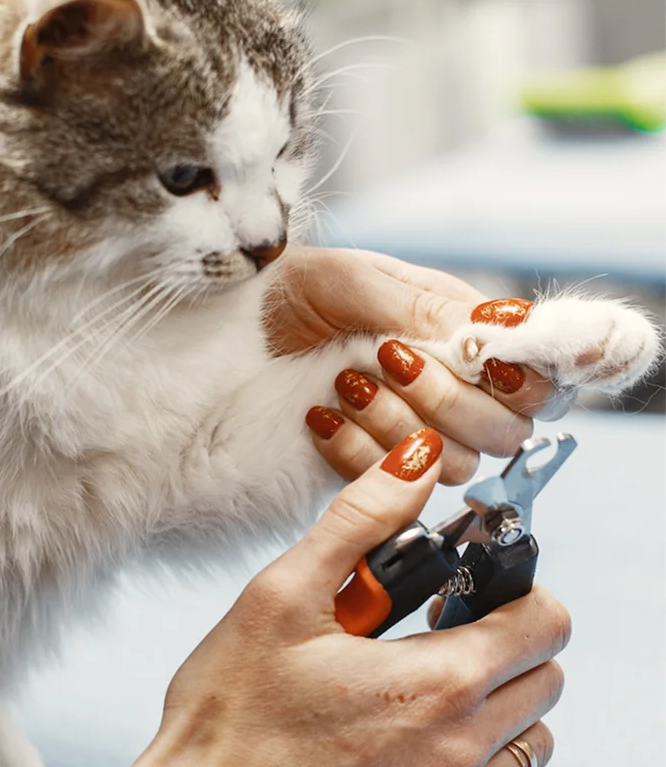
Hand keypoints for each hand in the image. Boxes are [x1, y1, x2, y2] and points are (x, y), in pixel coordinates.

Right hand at [0, 433, 568, 766]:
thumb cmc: (230, 717)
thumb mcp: (281, 596)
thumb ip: (359, 521)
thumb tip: (413, 462)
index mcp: (438, 683)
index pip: (545, 622)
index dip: (515, 587)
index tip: (468, 584)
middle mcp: (460, 751)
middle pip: (547, 679)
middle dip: (506, 640)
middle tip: (433, 626)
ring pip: (527, 739)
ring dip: (494, 700)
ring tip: (415, 681)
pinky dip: (461, 753)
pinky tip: (389, 736)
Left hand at [267, 247, 566, 483]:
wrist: (232, 330)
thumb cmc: (295, 289)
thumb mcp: (358, 280)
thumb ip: (429, 308)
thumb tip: (500, 334)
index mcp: (461, 337)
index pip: (534, 381)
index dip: (520, 382)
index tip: (479, 364)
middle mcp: (448, 390)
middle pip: (502, 431)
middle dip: (445, 399)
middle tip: (388, 359)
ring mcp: (410, 434)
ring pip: (452, 465)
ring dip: (396, 424)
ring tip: (345, 381)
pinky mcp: (369, 469)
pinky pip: (388, 486)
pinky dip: (355, 452)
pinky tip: (320, 417)